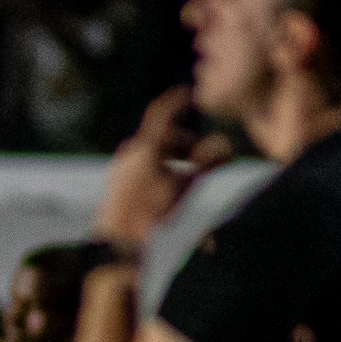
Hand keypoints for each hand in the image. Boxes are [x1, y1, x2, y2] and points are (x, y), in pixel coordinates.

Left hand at [94, 86, 229, 247]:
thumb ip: (208, 161)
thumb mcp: (186, 185)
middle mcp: (129, 155)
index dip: (178, 99)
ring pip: (155, 157)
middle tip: (206, 161)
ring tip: (192, 183)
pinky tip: (174, 197)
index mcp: (144, 148)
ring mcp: (120, 171)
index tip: (189, 94)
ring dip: (177, 163)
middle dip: (188, 145)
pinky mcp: (117, 188)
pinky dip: (163, 177)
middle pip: (164, 138)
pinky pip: (144, 173)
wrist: (116, 247)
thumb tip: (225, 145)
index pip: (162, 112)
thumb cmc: (151, 214)